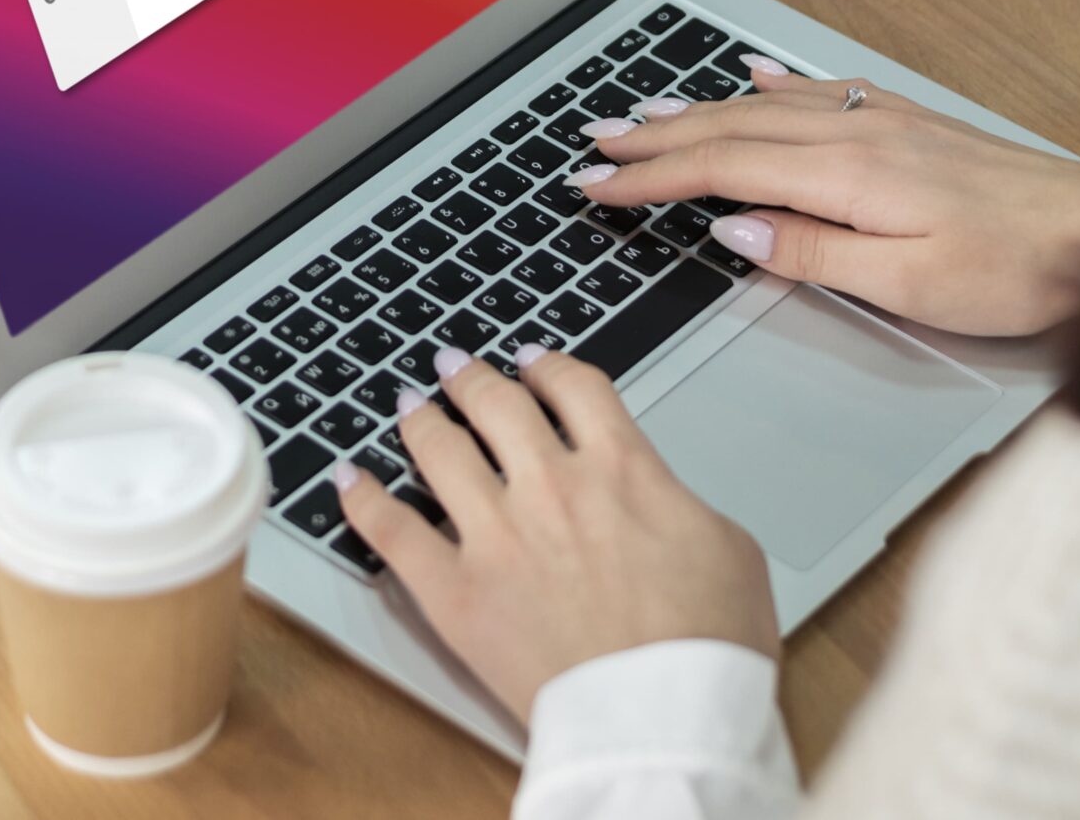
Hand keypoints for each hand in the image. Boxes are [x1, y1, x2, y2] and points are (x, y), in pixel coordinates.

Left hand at [337, 345, 776, 724]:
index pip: (573, 387)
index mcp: (622, 467)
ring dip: (420, 419)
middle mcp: (551, 485)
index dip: (548, 365)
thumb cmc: (709, 644)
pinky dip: (364, 499)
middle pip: (496, 404)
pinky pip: (393, 531)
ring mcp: (495, 535)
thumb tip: (660, 498)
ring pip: (439, 450)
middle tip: (456, 367)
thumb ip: (680, 502)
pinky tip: (349, 479)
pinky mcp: (455, 591)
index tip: (534, 363)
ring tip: (411, 405)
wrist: (663, 715)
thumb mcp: (730, 546)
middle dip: (472, 378)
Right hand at [574, 59, 1079, 335]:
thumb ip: (814, 254)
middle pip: (732, 128)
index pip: (723, 171)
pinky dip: (771, 84)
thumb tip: (734, 230)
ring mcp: (885, 121)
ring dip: (698, 108)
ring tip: (644, 110)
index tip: (598, 185)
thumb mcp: (911, 286)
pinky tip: (753, 75)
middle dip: (655, 136)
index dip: (653, 178)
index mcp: (848, 175)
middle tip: (593, 142)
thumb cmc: (1020, 267)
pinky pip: (819, 91)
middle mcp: (858, 133)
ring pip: (767, 107)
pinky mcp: (911, 124)